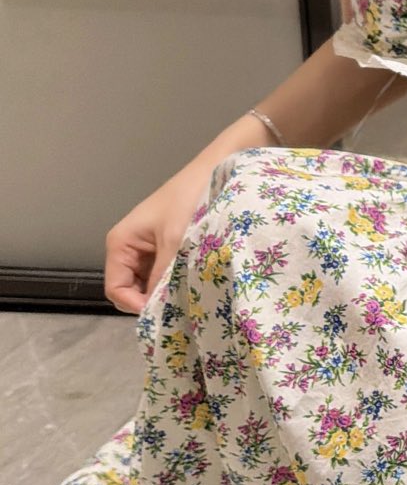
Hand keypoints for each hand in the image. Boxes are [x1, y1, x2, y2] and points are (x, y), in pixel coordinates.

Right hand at [104, 161, 214, 315]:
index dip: (135, 305)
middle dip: (149, 301)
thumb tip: (157, 308)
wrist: (212, 173)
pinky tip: (190, 284)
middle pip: (129, 291)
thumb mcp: (174, 241)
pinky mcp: (164, 250)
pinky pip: (161, 276)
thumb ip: (162, 276)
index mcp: (120, 244)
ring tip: (187, 296)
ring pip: (147, 285)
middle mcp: (128, 249)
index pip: (115, 289)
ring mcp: (146, 250)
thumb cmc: (188, 200)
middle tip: (178, 306)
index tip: (163, 311)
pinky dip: (172, 283)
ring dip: (163, 293)